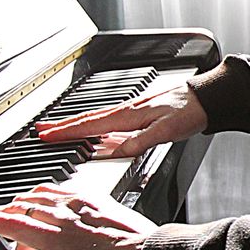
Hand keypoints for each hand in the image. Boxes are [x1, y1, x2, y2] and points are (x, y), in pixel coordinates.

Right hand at [37, 80, 209, 156]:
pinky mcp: (140, 113)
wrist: (207, 97)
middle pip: (87, 119)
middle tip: (41, 129)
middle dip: (63, 125)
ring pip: (97, 119)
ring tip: (59, 129)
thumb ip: (140, 142)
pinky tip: (95, 131)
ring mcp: (132, 111)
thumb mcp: (165, 131)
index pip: (90, 125)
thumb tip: (115, 152)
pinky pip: (108, 120)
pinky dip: (94, 124)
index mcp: (128, 115)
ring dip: (76, 124)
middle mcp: (127, 111)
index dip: (67, 131)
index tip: (46, 135)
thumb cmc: (189, 111)